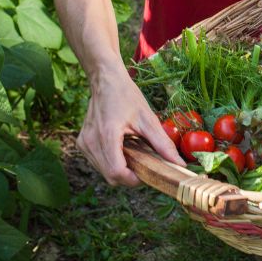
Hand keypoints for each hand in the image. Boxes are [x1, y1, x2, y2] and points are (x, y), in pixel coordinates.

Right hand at [76, 67, 185, 185]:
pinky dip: (112, 162)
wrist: (105, 81)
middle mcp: (91, 143)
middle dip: (130, 176)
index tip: (149, 173)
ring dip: (121, 169)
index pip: (117, 173)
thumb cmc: (126, 96)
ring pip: (104, 172)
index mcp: (107, 136)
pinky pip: (98, 163)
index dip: (134, 179)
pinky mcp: (82, 143)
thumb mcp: (148, 119)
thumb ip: (163, 144)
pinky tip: (123, 149)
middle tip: (145, 165)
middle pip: (110, 176)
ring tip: (134, 153)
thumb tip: (179, 164)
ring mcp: (84, 144)